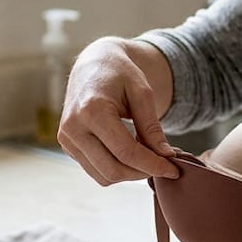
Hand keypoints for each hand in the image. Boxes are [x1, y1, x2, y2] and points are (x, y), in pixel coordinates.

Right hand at [58, 37, 178, 184]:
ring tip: (148, 157)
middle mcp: (73, 128)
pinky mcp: (68, 146)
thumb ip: (152, 126)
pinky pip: (96, 171)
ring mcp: (67, 139)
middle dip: (142, 172)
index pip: (126, 152)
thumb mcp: (142, 92)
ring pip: (104, 176)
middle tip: (164, 165)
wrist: (93, 65)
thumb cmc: (120, 74)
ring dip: (130, 174)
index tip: (174, 170)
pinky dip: (117, 169)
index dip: (153, 165)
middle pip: (114, 170)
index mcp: (92, 110)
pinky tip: (131, 154)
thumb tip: (166, 156)